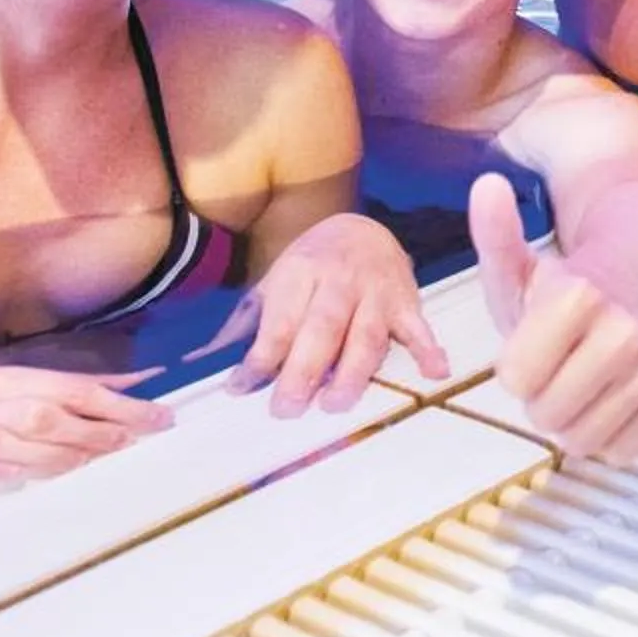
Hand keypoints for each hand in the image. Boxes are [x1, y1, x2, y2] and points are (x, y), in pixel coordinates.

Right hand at [0, 363, 172, 483]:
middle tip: (135, 438)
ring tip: (93, 460)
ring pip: (15, 444)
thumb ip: (61, 387)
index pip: (72, 388)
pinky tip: (31, 479)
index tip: (157, 413)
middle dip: (96, 429)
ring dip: (58, 454)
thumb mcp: (7, 385)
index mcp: (3, 377)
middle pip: (48, 415)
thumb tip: (128, 387)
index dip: (119, 402)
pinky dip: (2, 475)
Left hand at [225, 213, 445, 416]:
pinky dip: (428, 348)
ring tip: (334, 404)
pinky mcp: (405, 301)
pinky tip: (434, 371)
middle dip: (304, 370)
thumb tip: (203, 362)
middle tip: (286, 408)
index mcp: (299, 273)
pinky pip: (419, 326)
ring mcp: (375, 291)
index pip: (279, 322)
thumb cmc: (310, 268)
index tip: (240, 388)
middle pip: (321, 329)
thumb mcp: (274, 283)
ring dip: (352, 372)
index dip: (260, 358)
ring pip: (365, 335)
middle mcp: (338, 280)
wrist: (361, 228)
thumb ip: (246, 323)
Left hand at [471, 175, 637, 464]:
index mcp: (581, 296)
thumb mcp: (518, 267)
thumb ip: (496, 234)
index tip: (528, 345)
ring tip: (577, 387)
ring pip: (584, 440)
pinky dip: (606, 438)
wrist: (632, 294)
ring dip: (570, 422)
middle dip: (540, 401)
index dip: (514, 367)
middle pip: (549, 414)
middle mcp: (626, 331)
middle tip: (552, 372)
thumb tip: (487, 184)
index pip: (516, 377)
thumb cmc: (560, 293)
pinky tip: (607, 402)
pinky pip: (621, 452)